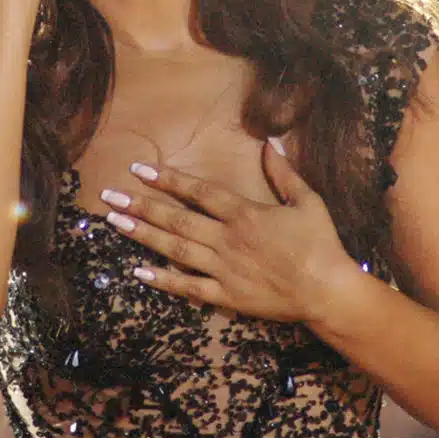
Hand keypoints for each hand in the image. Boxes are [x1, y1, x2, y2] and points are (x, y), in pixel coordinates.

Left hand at [99, 139, 360, 323]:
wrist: (329, 293)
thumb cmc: (320, 244)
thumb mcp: (307, 201)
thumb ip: (284, 172)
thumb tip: (270, 141)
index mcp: (244, 214)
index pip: (198, 192)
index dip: (167, 180)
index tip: (139, 169)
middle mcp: (227, 239)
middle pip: (177, 219)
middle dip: (141, 206)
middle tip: (109, 197)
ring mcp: (224, 268)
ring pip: (175, 249)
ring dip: (143, 235)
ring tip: (115, 223)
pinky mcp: (226, 295)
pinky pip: (188, 287)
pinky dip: (163, 279)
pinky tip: (138, 270)